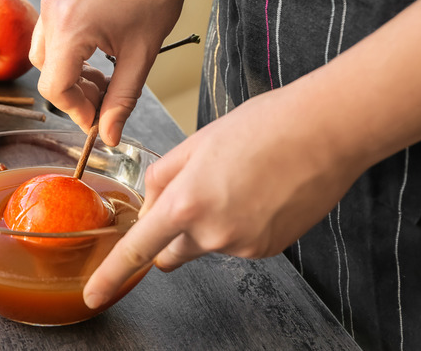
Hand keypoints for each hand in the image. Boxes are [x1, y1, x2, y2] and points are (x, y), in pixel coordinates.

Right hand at [29, 0, 203, 145]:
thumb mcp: (142, 55)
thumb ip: (121, 100)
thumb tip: (109, 135)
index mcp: (71, 28)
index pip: (55, 88)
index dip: (76, 111)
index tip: (98, 122)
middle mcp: (53, 15)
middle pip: (48, 75)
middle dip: (75, 96)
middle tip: (105, 104)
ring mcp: (52, 5)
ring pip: (47, 59)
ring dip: (72, 78)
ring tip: (105, 82)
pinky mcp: (58, 0)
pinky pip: (52, 40)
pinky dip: (70, 58)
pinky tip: (97, 60)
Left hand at [82, 87, 366, 308]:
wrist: (326, 131)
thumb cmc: (263, 126)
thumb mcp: (195, 143)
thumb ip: (162, 177)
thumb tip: (151, 204)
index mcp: (187, 203)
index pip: (138, 250)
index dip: (111, 276)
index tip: (94, 294)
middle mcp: (213, 233)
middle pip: (170, 253)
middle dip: (168, 236)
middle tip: (188, 197)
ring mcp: (244, 246)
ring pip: (207, 245)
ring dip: (209, 224)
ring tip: (236, 182)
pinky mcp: (269, 249)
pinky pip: (237, 243)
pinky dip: (238, 225)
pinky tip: (257, 193)